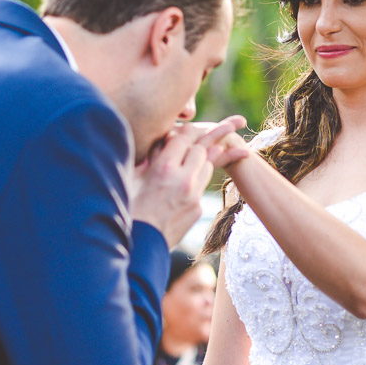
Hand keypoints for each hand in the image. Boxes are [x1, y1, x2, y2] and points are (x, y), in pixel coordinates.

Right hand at [131, 117, 245, 247]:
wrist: (139, 243)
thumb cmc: (129, 207)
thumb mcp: (134, 177)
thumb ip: (149, 156)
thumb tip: (159, 140)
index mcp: (163, 168)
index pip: (183, 138)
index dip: (187, 130)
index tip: (192, 124)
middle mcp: (182, 180)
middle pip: (202, 150)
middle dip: (210, 138)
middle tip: (236, 122)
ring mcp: (193, 195)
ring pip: (207, 166)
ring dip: (206, 157)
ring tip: (228, 143)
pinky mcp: (197, 208)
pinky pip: (202, 185)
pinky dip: (200, 176)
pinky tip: (212, 167)